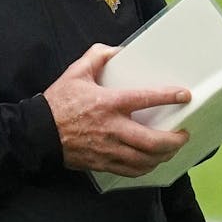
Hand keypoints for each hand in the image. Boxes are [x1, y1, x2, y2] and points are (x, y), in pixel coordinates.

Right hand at [43, 43, 190, 174]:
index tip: (185, 95)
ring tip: (172, 149)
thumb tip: (118, 50)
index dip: (168, 97)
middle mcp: (112, 129)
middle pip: (152, 141)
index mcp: (108, 103)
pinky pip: (131, 171)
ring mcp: (108, 149)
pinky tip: (152, 162)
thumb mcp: (76, 72)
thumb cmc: (57, 103)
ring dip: (164, 156)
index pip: (145, 99)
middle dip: (173, 140)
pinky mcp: (102, 163)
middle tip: (183, 134)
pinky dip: (146, 168)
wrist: (37, 134)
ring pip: (144, 160)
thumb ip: (98, 56)